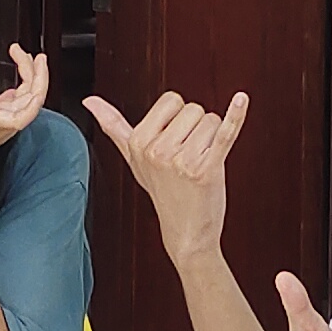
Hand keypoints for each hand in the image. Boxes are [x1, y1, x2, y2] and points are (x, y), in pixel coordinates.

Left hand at [0, 46, 48, 177]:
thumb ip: (2, 104)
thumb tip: (13, 92)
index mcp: (12, 116)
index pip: (31, 92)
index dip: (33, 73)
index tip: (30, 56)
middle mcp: (13, 119)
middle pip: (36, 93)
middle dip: (39, 71)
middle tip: (39, 55)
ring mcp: (7, 123)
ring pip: (34, 99)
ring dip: (36, 76)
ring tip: (31, 57)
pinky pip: (23, 117)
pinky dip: (32, 105)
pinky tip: (33, 92)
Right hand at [90, 89, 246, 262]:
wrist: (186, 231)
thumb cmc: (163, 191)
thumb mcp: (133, 159)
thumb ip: (113, 126)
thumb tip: (89, 101)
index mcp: (139, 142)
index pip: (172, 100)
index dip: (179, 118)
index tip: (175, 141)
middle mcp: (157, 150)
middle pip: (194, 109)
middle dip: (198, 128)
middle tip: (190, 155)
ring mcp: (182, 160)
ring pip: (212, 120)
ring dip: (213, 139)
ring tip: (202, 162)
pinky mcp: (207, 169)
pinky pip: (224, 134)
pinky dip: (236, 116)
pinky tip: (242, 100)